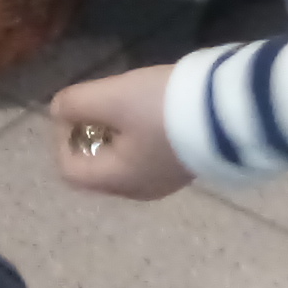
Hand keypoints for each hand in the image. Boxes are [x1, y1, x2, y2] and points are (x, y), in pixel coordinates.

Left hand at [48, 64, 189, 199]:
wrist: (228, 112)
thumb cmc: (162, 109)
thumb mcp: (112, 97)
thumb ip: (76, 103)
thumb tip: (59, 110)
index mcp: (118, 180)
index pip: (70, 170)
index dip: (62, 137)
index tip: (78, 108)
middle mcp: (139, 189)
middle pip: (97, 165)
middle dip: (91, 132)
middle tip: (103, 101)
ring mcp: (166, 180)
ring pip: (124, 159)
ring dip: (116, 131)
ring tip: (129, 100)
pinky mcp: (185, 165)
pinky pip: (148, 154)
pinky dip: (140, 133)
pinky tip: (154, 107)